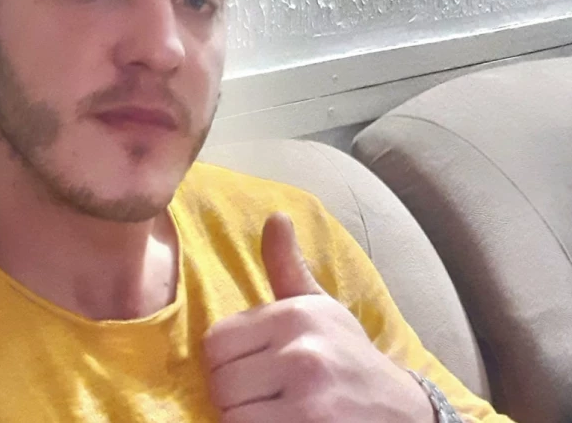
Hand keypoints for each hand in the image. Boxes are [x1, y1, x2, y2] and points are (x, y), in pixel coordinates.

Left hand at [203, 212, 434, 422]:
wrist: (403, 413)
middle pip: (219, 382)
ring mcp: (308, 398)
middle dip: (235, 395)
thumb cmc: (348, 358)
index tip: (254, 368)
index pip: (215, 342)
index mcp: (296, 315)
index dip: (228, 361)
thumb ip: (287, 266)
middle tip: (266, 397)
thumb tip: (275, 215)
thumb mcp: (320, 308)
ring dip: (245, 420)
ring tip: (275, 412)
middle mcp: (302, 351)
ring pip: (230, 414)